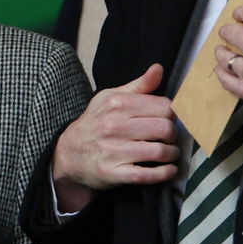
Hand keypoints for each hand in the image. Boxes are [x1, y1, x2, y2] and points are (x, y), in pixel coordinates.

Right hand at [51, 64, 178, 211]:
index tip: (171, 120)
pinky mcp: (112, 173)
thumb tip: (158, 68)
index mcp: (117, 104)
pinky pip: (146, 175)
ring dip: (172, 154)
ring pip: (159, 151)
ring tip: (171, 153)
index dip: (173, 114)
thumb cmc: (96, 123)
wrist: (68, 153)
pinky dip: (164, 173)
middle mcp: (114, 126)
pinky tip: (169, 170)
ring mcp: (113, 151)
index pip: (163, 106)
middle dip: (174, 135)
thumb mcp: (111, 98)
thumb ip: (139, 85)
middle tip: (171, 138)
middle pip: (164, 129)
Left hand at [213, 5, 242, 145]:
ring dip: (222, 52)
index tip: (237, 16)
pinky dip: (222, 72)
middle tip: (227, 33)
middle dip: (227, 31)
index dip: (239, 13)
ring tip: (222, 52)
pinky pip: (225, 78)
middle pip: (230, 32)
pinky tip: (223, 70)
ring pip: (224, 55)